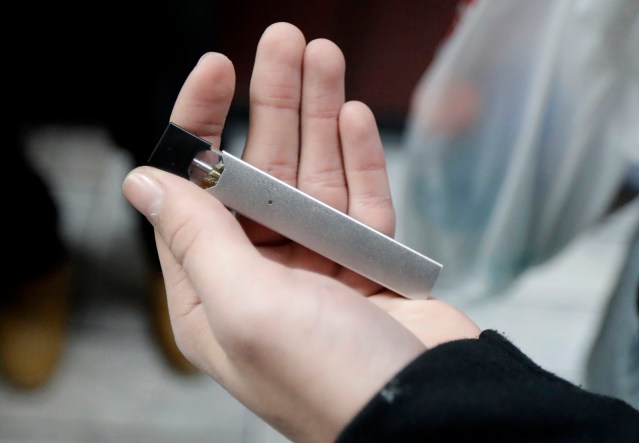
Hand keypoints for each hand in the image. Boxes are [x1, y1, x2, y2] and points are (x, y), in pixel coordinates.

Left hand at [123, 23, 479, 441]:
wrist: (429, 412)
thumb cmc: (330, 377)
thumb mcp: (245, 306)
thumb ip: (197, 239)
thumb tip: (144, 183)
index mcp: (216, 294)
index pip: (195, 193)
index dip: (201, 127)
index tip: (216, 70)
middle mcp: (264, 278)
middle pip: (262, 175)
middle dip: (272, 105)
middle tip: (284, 40)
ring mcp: (322, 269)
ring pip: (316, 178)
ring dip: (319, 116)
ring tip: (324, 55)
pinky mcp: (371, 266)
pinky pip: (362, 201)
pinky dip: (359, 159)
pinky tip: (354, 116)